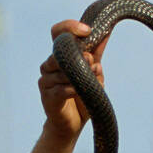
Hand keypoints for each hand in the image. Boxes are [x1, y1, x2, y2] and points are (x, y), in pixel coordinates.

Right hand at [39, 19, 108, 138]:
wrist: (72, 125)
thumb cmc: (82, 98)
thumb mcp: (93, 75)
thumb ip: (96, 56)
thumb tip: (106, 33)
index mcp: (59, 56)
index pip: (58, 32)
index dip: (70, 27)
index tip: (87, 30)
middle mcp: (49, 64)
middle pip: (61, 51)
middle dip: (79, 55)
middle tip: (92, 62)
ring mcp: (46, 80)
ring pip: (62, 70)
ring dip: (78, 75)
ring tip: (89, 81)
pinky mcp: (47, 95)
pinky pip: (61, 88)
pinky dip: (73, 89)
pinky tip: (79, 92)